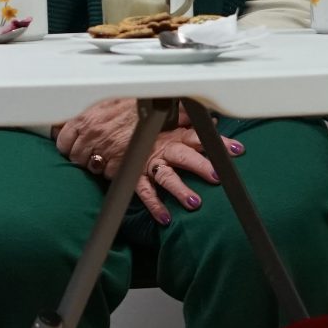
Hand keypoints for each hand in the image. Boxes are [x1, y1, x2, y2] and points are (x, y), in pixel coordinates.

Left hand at [52, 98, 140, 172]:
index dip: (68, 147)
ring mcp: (106, 148)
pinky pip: (108, 173)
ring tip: (107, 154)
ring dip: (97, 164)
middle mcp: (92, 134)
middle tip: (94, 152)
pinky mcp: (120, 159)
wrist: (150, 109)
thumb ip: (79, 118)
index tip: (74, 148)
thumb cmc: (126, 105)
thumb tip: (56, 128)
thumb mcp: (99, 105)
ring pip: (91, 167)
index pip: (63, 142)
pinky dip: (113, 169)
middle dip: (83, 157)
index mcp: (84, 119)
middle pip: (76, 157)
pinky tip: (118, 159)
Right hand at [54, 100, 239, 223]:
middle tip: (217, 175)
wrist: (91, 121)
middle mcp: (159, 145)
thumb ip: (181, 113)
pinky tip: (165, 217)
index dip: (216, 141)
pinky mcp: (130, 172)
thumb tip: (207, 114)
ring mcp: (145, 160)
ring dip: (180, 189)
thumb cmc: (125, 114)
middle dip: (201, 164)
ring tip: (195, 203)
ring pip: (165, 175)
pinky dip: (154, 205)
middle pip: (184, 154)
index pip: (196, 133)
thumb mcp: (154, 110)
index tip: (236, 149)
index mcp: (168, 131)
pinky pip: (143, 190)